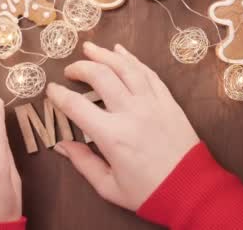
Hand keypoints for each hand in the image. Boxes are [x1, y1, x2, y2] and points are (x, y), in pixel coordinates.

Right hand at [48, 42, 199, 210]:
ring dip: (106, 55)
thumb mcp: (109, 186)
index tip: (51, 90)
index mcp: (112, 136)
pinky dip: (133, 60)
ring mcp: (152, 103)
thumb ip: (83, 163)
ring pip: (126, 68)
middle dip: (81, 68)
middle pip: (101, 76)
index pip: (76, 106)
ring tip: (90, 48)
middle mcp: (131, 112)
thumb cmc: (149, 192)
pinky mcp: (168, 102)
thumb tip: (63, 145)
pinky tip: (121, 52)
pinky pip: (149, 74)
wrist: (191, 189)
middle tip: (70, 70)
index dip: (59, 95)